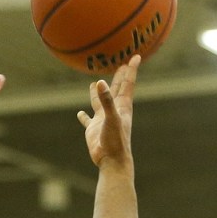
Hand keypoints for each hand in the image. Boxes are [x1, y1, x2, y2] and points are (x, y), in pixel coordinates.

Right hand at [77, 54, 139, 168]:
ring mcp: (103, 120)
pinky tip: (80, 113)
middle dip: (118, 77)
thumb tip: (100, 83)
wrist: (112, 161)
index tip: (136, 56)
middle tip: (121, 64)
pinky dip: (84, 116)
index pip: (127, 84)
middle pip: (116, 89)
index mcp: (122, 106)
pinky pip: (88, 120)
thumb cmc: (116, 141)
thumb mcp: (111, 118)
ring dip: (99, 93)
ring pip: (100, 102)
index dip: (131, 70)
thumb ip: (106, 101)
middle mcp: (113, 111)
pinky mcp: (94, 130)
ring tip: (96, 82)